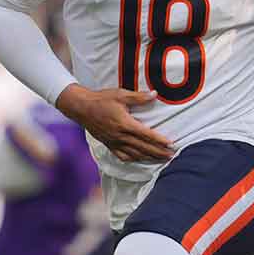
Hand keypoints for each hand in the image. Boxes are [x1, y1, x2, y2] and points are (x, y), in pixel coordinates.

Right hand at [56, 85, 173, 161]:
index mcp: (125, 124)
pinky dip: (133, 159)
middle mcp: (120, 136)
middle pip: (143, 147)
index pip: (146, 135)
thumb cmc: (101, 99)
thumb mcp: (121, 94)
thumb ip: (139, 97)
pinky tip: (140, 160)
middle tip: (171, 155)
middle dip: (159, 152)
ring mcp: (114, 142)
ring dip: (149, 157)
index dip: (160, 140)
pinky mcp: (108, 145)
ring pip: (135, 154)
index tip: (171, 144)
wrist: (81, 107)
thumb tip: (154, 94)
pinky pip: (122, 156)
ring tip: (161, 160)